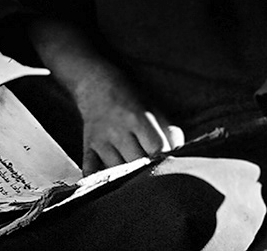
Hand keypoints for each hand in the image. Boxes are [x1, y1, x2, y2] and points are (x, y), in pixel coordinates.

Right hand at [26, 18, 184, 174]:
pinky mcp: (88, 147)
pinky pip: (91, 171)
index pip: (157, 147)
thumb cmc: (132, 99)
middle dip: (148, 169)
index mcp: (138, 118)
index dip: (165, 156)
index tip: (168, 160)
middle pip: (137, 162)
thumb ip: (168, 130)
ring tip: (136, 176)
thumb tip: (179, 150)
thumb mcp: (154, 108)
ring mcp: (101, 141)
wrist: (97, 84)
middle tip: (154, 172)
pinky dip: (98, 180)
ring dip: (127, 176)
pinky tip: (109, 183)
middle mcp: (118, 131)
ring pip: (117, 171)